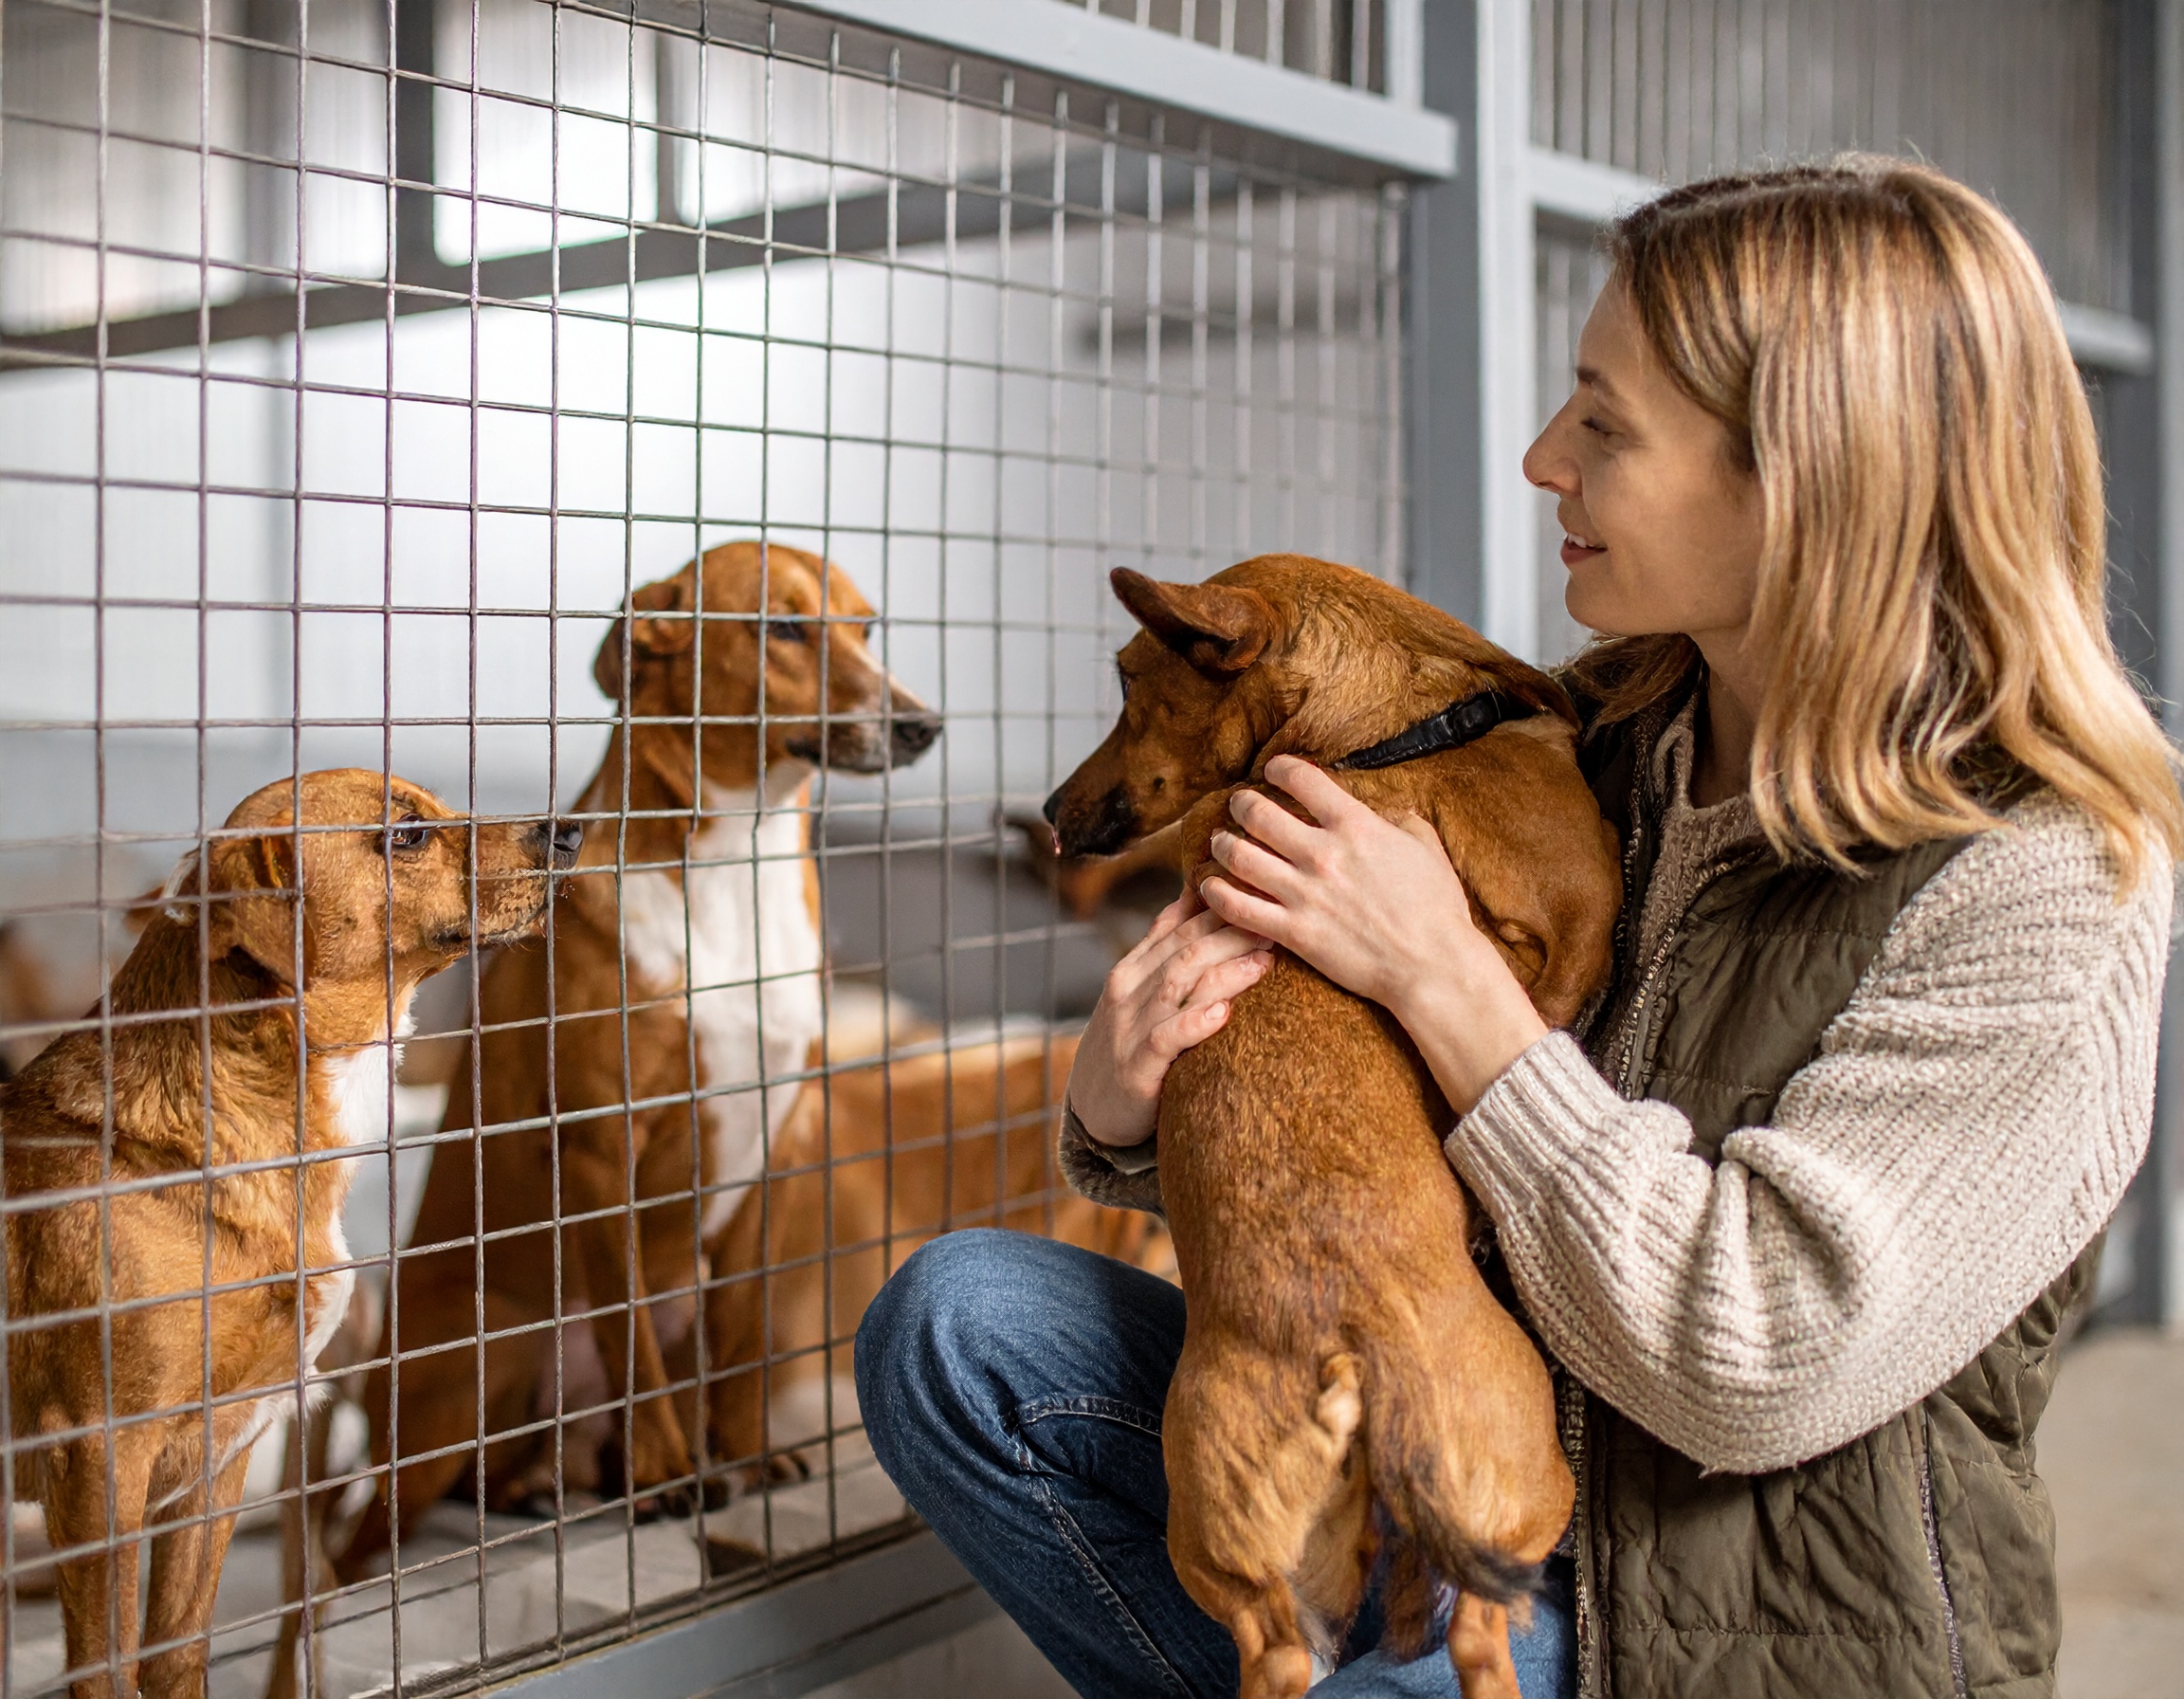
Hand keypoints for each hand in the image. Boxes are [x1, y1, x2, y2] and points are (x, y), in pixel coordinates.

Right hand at [1067, 889, 1273, 1146]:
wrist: (1089, 1111)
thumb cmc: (1125, 1045)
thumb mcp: (1135, 993)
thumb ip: (1162, 948)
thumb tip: (1192, 896)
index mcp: (1131, 970)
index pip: (1179, 928)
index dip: (1220, 909)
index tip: (1259, 898)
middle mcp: (1128, 992)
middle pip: (1184, 951)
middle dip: (1231, 935)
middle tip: (1274, 927)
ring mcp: (1130, 1029)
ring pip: (1179, 988)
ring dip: (1224, 972)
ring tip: (1263, 962)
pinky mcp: (1136, 1069)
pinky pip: (1165, 1040)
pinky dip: (1194, 1023)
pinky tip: (1222, 1013)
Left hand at [1198, 755, 1546, 1112]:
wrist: (1432, 967)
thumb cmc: (1436, 909)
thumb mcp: (1426, 848)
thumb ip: (1400, 821)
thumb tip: (1382, 811)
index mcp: (1356, 827)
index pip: (1301, 778)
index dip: (1279, 768)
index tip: (1272, 770)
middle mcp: (1323, 855)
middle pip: (1257, 813)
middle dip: (1240, 803)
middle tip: (1238, 804)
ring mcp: (1304, 895)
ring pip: (1238, 856)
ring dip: (1222, 843)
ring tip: (1220, 841)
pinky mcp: (1294, 933)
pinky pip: (1237, 907)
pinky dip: (1215, 893)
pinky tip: (1210, 886)